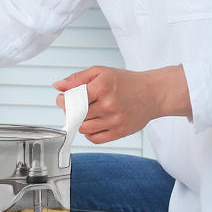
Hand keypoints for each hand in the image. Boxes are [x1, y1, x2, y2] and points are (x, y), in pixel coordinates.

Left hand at [54, 65, 190, 142]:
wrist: (153, 93)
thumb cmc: (126, 82)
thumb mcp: (101, 72)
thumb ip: (77, 78)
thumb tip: (58, 86)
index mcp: (102, 87)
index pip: (72, 99)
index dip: (63, 101)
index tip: (63, 99)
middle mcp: (109, 104)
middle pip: (76, 115)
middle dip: (71, 111)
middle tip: (77, 106)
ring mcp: (115, 120)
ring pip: (84, 128)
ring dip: (81, 122)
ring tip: (88, 114)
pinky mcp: (120, 132)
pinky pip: (95, 139)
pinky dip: (90, 133)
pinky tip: (95, 123)